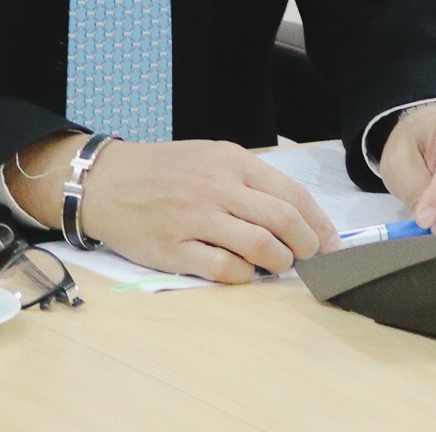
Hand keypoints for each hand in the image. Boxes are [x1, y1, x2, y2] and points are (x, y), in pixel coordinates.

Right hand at [11, 137, 340, 283]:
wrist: (104, 182)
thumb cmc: (162, 171)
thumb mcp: (207, 158)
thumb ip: (247, 182)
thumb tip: (295, 218)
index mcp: (230, 161)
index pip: (291, 193)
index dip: (319, 223)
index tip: (331, 243)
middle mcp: (216, 186)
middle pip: (283, 221)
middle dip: (306, 246)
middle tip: (307, 258)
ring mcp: (196, 217)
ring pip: (260, 247)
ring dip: (278, 263)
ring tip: (275, 266)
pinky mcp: (175, 247)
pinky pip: (225, 269)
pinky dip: (244, 276)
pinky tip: (241, 273)